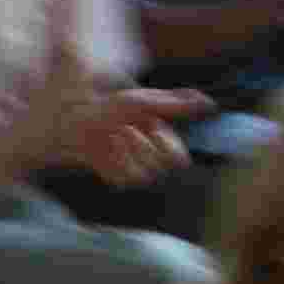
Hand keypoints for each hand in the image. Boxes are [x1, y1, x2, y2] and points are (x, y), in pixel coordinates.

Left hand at [68, 86, 207, 187]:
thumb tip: (210, 103)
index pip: (180, 160)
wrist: (73, 119)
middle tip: (125, 129)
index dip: (169, 147)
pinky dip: (113, 163)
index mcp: (162, 141)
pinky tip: (104, 148)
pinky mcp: (115, 177)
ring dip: (127, 153)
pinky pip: (123, 181)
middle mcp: (151, 158)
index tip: (154, 128)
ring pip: (145, 177)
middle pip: (162, 169)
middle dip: (144, 147)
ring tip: (113, 135)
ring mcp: (133, 169)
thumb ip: (177, 104)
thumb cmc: (110, 107)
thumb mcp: (143, 102)